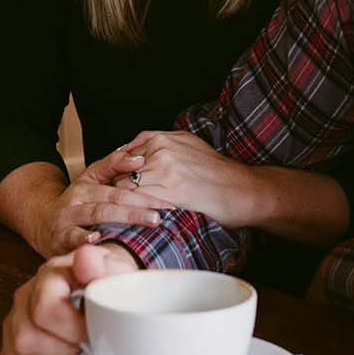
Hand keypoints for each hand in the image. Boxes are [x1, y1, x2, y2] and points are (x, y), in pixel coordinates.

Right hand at [0, 243, 138, 354]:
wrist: (101, 288)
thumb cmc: (106, 283)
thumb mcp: (114, 271)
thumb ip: (103, 266)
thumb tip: (85, 259)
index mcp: (50, 275)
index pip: (45, 310)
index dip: (71, 330)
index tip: (92, 333)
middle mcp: (25, 296)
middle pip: (26, 337)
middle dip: (62, 349)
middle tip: (83, 344)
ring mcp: (14, 322)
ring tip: (70, 353)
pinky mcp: (10, 346)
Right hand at [32, 148, 174, 257]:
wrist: (42, 222)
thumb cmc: (76, 203)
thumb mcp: (91, 181)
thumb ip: (113, 166)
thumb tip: (138, 157)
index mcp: (88, 184)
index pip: (117, 184)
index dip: (140, 187)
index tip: (163, 194)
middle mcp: (77, 199)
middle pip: (111, 200)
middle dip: (138, 207)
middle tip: (161, 214)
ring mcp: (68, 219)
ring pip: (97, 215)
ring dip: (123, 219)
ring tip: (146, 221)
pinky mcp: (60, 240)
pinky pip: (73, 238)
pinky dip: (86, 239)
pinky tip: (100, 239)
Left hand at [118, 131, 263, 228]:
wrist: (240, 188)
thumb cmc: (215, 169)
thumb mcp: (187, 143)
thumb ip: (158, 142)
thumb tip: (130, 149)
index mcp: (163, 138)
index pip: (126, 154)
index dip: (119, 172)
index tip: (116, 184)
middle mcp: (161, 150)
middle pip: (122, 169)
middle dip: (118, 185)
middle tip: (113, 200)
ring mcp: (164, 170)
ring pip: (127, 185)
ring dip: (122, 199)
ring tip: (121, 211)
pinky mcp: (169, 191)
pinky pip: (140, 200)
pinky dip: (134, 208)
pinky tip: (135, 216)